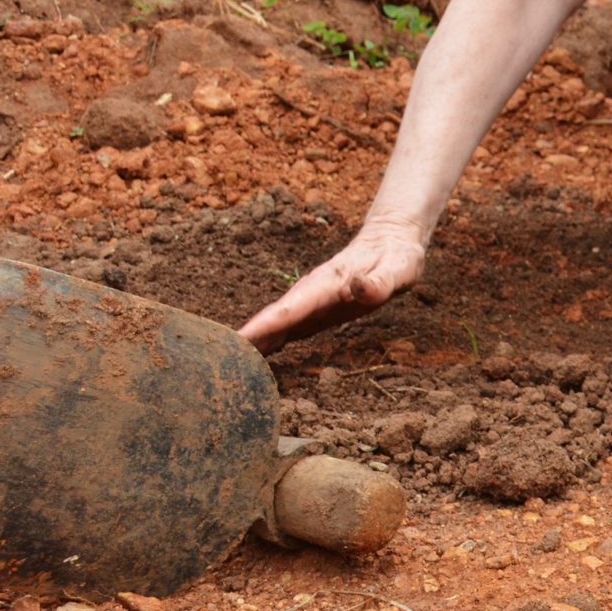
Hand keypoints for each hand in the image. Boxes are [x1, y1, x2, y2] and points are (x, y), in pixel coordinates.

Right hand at [239, 221, 425, 352]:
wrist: (392, 241)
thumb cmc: (397, 257)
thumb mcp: (399, 269)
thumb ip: (379, 282)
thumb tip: (358, 287)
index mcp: (326, 285)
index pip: (288, 310)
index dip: (263, 327)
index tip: (236, 342)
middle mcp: (310, 294)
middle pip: (271, 320)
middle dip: (244, 341)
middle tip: (213, 364)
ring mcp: (310, 303)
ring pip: (273, 326)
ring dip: (250, 344)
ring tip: (221, 369)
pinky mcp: (314, 312)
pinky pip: (285, 330)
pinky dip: (267, 343)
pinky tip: (252, 361)